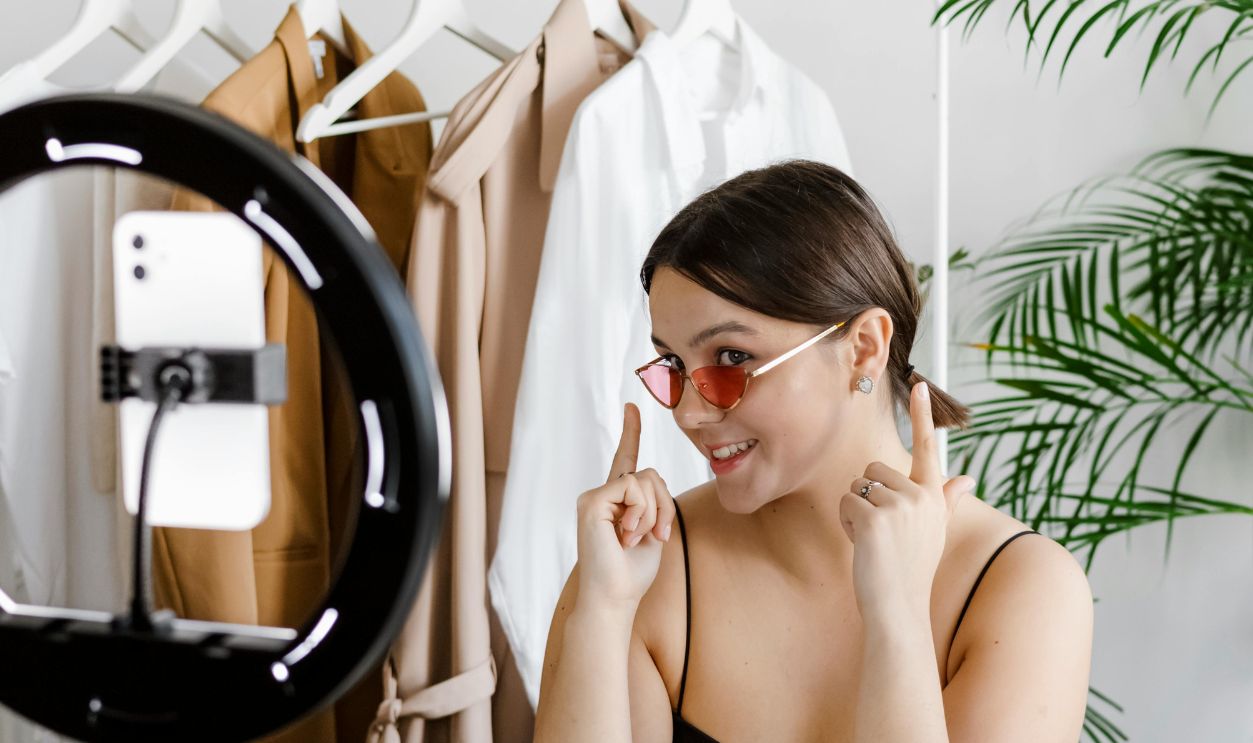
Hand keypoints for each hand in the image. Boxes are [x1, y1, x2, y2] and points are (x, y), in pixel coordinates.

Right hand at [574, 402, 675, 610]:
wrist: (614, 597)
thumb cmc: (632, 573)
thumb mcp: (653, 531)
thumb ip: (655, 503)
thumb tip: (653, 484)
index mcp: (617, 502)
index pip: (626, 460)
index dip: (630, 432)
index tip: (632, 406)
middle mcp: (603, 495)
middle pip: (651, 475)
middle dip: (664, 506)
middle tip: (654, 536)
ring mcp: (594, 497)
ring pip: (645, 480)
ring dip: (653, 514)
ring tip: (635, 538)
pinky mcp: (591, 502)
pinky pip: (633, 488)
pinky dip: (641, 513)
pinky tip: (626, 534)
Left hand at [838, 382, 975, 623]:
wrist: (899, 607)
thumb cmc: (910, 569)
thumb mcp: (932, 530)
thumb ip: (945, 500)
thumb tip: (965, 479)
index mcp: (934, 496)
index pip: (927, 448)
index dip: (921, 415)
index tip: (918, 385)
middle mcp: (921, 496)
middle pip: (872, 470)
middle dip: (867, 497)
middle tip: (881, 532)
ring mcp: (900, 506)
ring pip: (856, 486)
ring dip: (855, 512)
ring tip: (874, 541)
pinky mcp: (876, 518)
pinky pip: (845, 504)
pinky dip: (846, 525)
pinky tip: (863, 547)